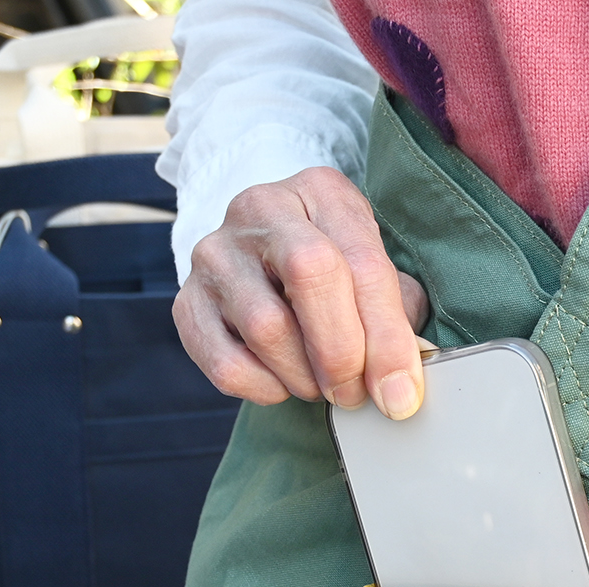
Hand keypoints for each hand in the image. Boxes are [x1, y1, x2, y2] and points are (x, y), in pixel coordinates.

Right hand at [174, 166, 430, 416]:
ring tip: (322, 385)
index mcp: (321, 191)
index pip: (362, 263)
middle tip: (356, 393)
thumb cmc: (335, 270)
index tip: (401, 393)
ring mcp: (216, 253)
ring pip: (266, 327)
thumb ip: (398, 315)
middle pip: (310, 276)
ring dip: (305, 377)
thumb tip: (401, 384)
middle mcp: (261, 208)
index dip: (387, 338)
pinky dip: (264, 389)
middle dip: (343, 354)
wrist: (265, 260)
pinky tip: (282, 383)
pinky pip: (226, 364)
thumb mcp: (374, 271)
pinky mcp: (187, 301)